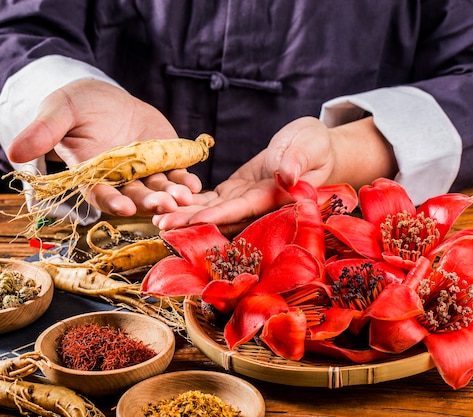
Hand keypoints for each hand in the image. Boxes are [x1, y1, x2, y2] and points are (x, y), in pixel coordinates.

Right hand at [7, 79, 201, 215]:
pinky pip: (175, 173)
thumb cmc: (76, 106)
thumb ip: (42, 132)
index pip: (98, 193)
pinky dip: (185, 179)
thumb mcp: (58, 111)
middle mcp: (118, 179)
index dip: (109, 200)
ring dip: (171, 195)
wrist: (104, 99)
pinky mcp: (163, 159)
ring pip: (157, 188)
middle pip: (133, 195)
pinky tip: (195, 183)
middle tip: (164, 206)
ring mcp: (143, 171)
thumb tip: (13, 151)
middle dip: (148, 202)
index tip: (121, 207)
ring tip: (185, 196)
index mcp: (90, 174)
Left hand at [153, 116, 396, 235]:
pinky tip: (168, 203)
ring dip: (185, 215)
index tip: (192, 221)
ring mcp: (244, 200)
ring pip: (212, 212)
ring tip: (157, 217)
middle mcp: (257, 205)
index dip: (217, 216)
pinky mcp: (236, 192)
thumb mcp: (310, 145)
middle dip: (191, 222)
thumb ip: (298, 160)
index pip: (243, 209)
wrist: (313, 147)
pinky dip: (190, 202)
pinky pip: (211, 200)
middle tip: (161, 223)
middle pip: (221, 218)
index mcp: (276, 197)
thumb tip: (286, 176)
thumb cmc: (316, 144)